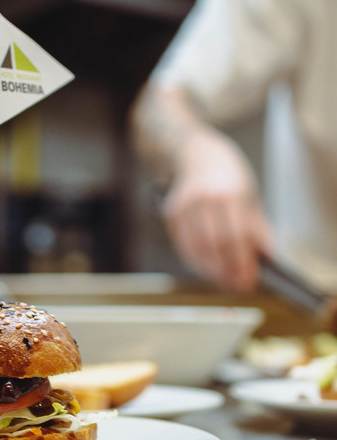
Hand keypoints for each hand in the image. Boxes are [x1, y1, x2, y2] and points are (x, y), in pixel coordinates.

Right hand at [162, 128, 273, 290]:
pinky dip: (195, 262)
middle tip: (237, 286)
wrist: (199, 154)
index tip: (249, 281)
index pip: (238, 238)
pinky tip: (206, 269)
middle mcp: (206, 200)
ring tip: (223, 281)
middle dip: (228, 271)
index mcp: (231, 194)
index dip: (243, 264)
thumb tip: (267, 256)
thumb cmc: (228, 176)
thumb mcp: (251, 196)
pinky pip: (183, 246)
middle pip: (216, 246)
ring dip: (211, 271)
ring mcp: (186, 207)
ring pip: (197, 250)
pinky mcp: (172, 213)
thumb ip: (258, 227)